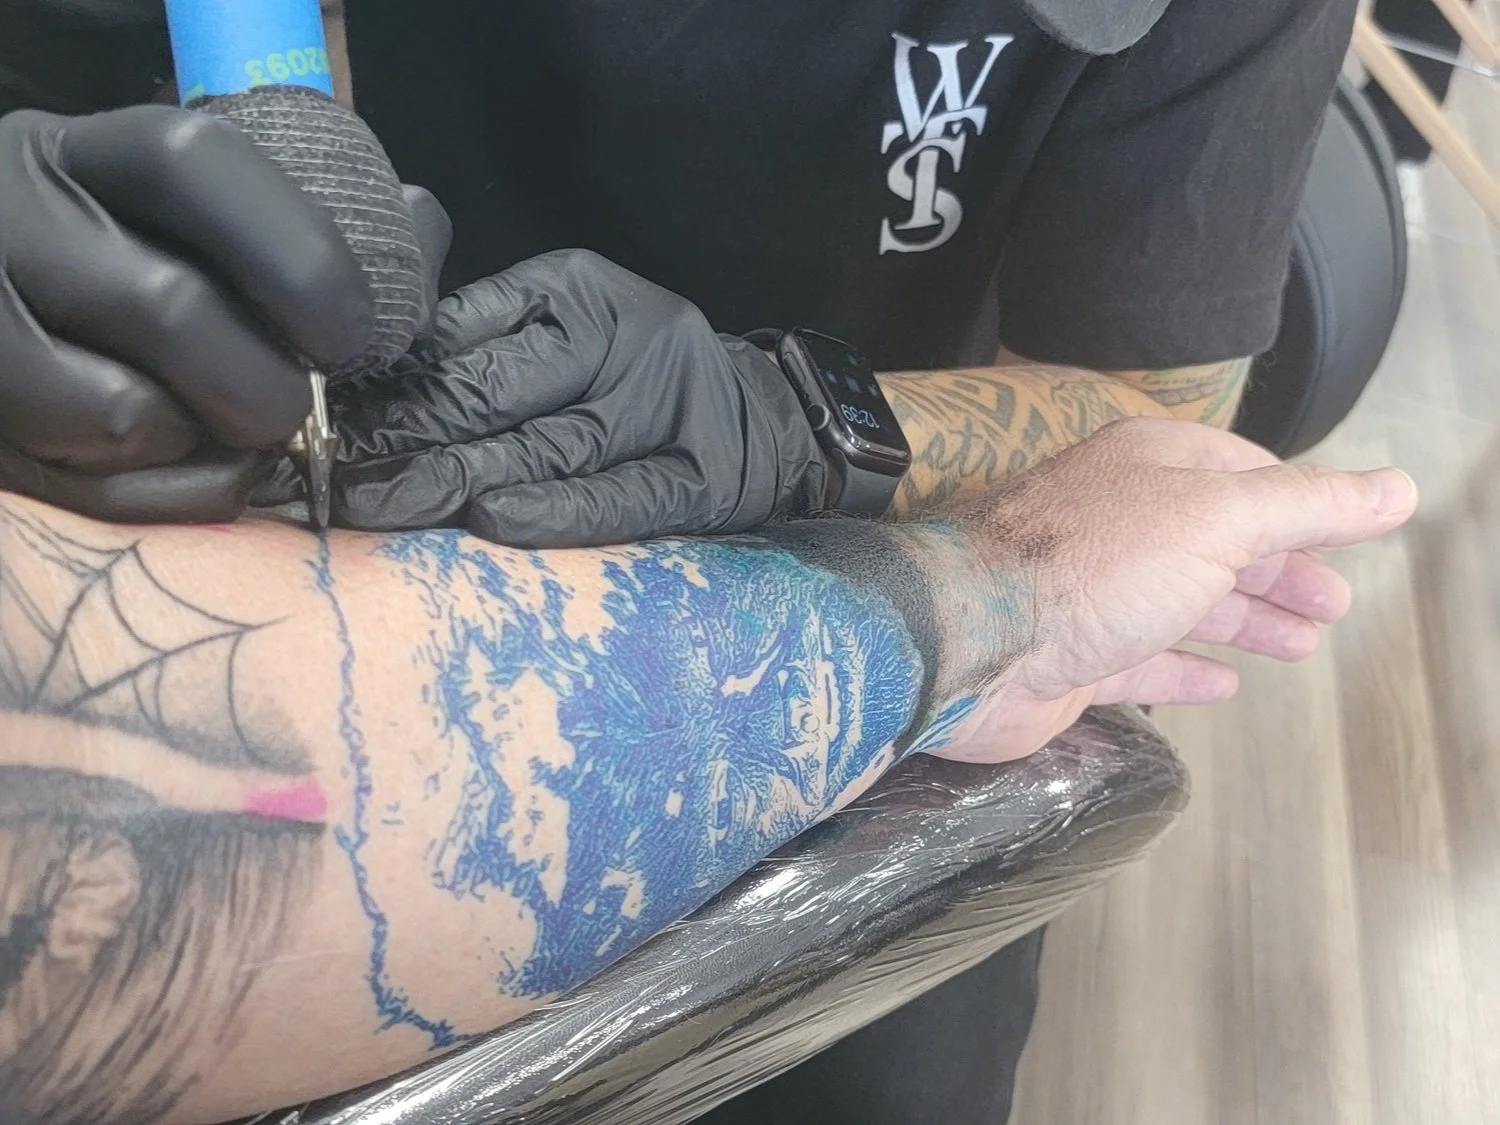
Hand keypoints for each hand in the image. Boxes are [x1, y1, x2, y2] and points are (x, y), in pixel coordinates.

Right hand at [0, 104, 372, 522]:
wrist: (15, 314)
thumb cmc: (143, 265)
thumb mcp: (202, 217)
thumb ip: (316, 218)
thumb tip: (418, 227)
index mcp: (87, 154)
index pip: (191, 165)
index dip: (298, 252)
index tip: (354, 328)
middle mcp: (14, 221)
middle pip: (167, 308)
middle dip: (268, 383)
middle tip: (299, 405)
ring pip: (122, 412)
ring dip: (210, 442)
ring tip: (228, 429)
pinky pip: (96, 487)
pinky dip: (167, 490)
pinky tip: (178, 458)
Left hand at [323, 249, 829, 547]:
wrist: (764, 412)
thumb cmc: (641, 368)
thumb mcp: (568, 317)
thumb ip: (483, 335)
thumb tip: (373, 378)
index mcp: (582, 293)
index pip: (470, 336)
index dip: (393, 381)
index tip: (326, 416)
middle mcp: (625, 342)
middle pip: (500, 392)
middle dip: (407, 436)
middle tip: (331, 472)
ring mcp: (665, 411)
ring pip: (547, 447)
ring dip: (456, 480)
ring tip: (379, 504)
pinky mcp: (697, 480)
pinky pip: (622, 497)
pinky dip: (558, 510)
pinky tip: (495, 519)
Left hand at [933, 417, 1418, 762]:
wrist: (970, 642)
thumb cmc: (1089, 564)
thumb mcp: (1216, 518)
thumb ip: (1304, 506)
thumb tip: (1396, 488)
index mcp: (1150, 467)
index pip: (1243, 473)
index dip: (1303, 505)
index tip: (1354, 533)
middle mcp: (1118, 520)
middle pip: (1218, 541)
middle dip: (1281, 569)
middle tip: (1334, 606)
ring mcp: (1092, 592)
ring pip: (1186, 601)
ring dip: (1246, 619)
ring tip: (1302, 645)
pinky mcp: (1071, 657)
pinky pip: (1144, 661)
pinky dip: (1186, 669)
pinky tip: (1223, 683)